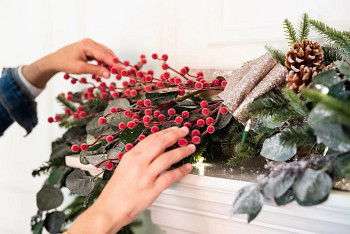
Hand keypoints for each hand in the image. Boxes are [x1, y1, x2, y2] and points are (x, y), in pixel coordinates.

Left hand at [22, 38, 122, 88]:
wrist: (54, 60)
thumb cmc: (65, 63)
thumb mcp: (81, 68)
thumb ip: (96, 70)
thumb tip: (109, 74)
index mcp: (88, 45)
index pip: (105, 55)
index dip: (115, 63)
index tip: (123, 69)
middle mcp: (90, 42)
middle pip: (107, 52)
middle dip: (114, 62)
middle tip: (122, 72)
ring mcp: (90, 45)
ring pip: (105, 53)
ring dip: (110, 62)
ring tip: (116, 71)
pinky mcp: (90, 49)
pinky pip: (101, 55)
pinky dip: (105, 61)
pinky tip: (108, 68)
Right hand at [68, 127, 194, 233]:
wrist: (109, 209)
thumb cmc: (116, 191)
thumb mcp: (124, 167)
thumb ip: (138, 158)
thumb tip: (154, 150)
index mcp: (131, 156)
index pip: (151, 138)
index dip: (165, 132)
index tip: (174, 129)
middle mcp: (138, 163)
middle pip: (161, 143)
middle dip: (175, 135)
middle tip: (185, 131)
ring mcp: (146, 175)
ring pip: (168, 157)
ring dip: (182, 151)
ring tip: (190, 148)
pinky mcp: (152, 189)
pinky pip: (171, 177)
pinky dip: (181, 171)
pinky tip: (187, 167)